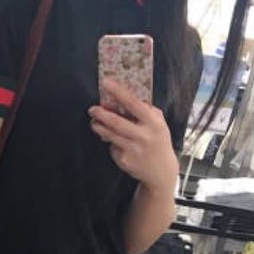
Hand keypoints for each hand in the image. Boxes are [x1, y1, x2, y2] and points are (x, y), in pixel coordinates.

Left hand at [89, 78, 178, 193]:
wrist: (161, 171)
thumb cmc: (158, 141)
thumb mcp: (159, 123)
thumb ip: (146, 111)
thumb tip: (126, 97)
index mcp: (153, 123)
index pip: (134, 104)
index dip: (119, 92)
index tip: (106, 83)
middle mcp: (143, 136)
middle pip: (116, 122)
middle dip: (102, 114)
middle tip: (92, 109)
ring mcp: (133, 149)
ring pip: (110, 135)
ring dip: (99, 127)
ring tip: (95, 122)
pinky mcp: (124, 160)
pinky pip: (112, 147)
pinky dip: (110, 142)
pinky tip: (114, 142)